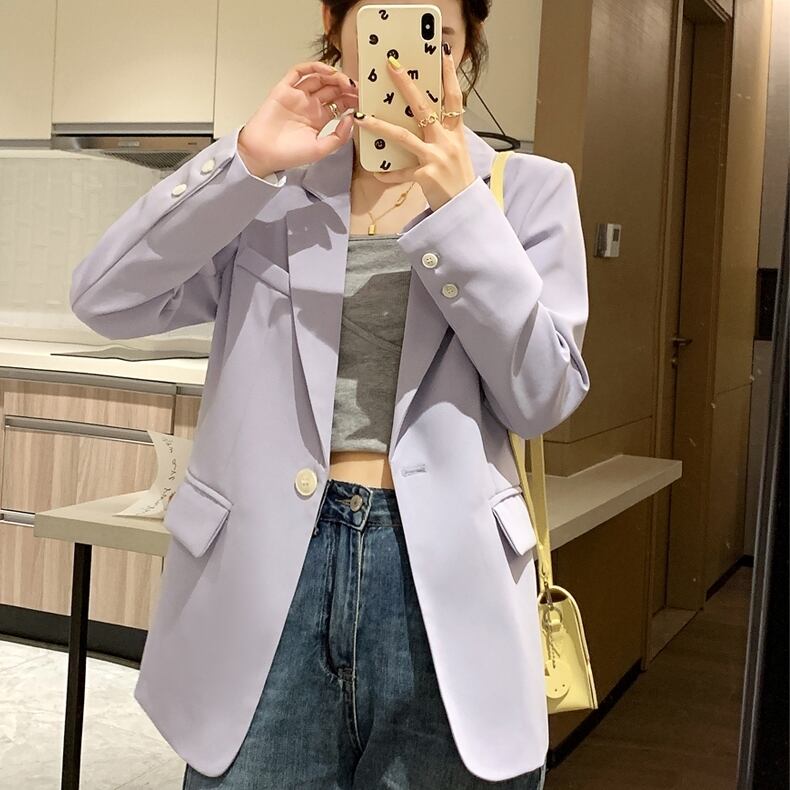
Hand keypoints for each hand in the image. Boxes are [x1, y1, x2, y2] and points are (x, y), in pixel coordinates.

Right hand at [238, 61, 358, 177]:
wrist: (263, 153)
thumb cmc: (289, 155)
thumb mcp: (321, 150)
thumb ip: (338, 136)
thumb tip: (351, 118)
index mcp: (320, 120)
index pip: (340, 104)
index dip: (352, 99)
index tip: (362, 99)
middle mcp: (310, 106)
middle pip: (331, 89)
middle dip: (345, 87)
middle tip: (357, 88)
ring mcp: (297, 96)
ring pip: (318, 78)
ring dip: (333, 76)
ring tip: (344, 81)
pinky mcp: (284, 89)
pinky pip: (298, 72)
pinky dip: (312, 67)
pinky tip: (326, 71)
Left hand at [352, 47, 475, 210]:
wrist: (465, 207)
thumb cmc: (458, 179)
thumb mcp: (456, 151)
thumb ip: (443, 135)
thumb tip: (425, 120)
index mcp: (455, 133)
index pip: (454, 98)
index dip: (449, 76)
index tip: (443, 55)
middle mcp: (446, 141)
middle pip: (424, 108)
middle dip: (407, 85)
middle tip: (391, 67)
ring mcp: (436, 158)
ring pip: (404, 136)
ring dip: (380, 126)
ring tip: (361, 118)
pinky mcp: (427, 176)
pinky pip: (401, 173)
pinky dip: (389, 174)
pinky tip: (377, 172)